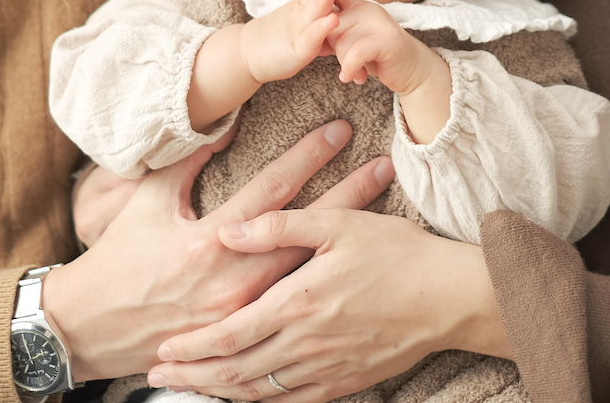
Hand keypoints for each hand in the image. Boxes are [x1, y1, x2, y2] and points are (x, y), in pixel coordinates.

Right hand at [40, 121, 395, 380]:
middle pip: (307, 232)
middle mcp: (233, 277)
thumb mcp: (150, 201)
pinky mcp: (242, 338)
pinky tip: (350, 272)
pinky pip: (292, 311)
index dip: (308, 156)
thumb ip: (188, 162)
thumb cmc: (119, 259)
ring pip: (309, 271)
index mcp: (210, 239)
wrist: (90, 326)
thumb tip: (223, 124)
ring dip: (346, 242)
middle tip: (384, 166)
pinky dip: (321, 287)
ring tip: (383, 217)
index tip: (339, 131)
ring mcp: (242, 313)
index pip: (272, 189)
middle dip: (348, 196)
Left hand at [145, 208, 511, 402]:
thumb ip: (277, 226)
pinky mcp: (346, 381)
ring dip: (220, 391)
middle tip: (157, 377)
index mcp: (298, 302)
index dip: (193, 345)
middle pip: (235, 370)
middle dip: (192, 375)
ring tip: (190, 388)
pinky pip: (293, 402)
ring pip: (260, 391)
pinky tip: (246, 396)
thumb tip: (228, 229)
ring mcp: (327, 368)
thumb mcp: (336, 225)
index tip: (163, 349)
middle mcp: (307, 343)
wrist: (452, 297)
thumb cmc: (397, 253)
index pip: (231, 333)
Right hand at [239, 0, 365, 83]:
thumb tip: (340, 19)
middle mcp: (302, 8)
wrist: (248, 56)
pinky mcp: (298, 47)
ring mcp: (299, 25)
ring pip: (318, 3)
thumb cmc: (278, 40)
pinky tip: (334, 19)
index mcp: (304, 2)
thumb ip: (322, 20)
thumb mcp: (303, 25)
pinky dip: (322, 26)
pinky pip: (311, 35)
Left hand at [326, 0, 438, 94]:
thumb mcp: (354, 37)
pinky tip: (353, 77)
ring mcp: (379, 22)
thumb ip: (337, 26)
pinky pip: (356, 52)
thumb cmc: (377, 54)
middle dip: (332, 47)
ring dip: (343, 61)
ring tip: (353, 70)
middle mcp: (368, 8)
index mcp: (358, 5)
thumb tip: (312, 19)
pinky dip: (350, 68)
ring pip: (341, 39)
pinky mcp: (387, 39)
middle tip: (345, 60)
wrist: (411, 71)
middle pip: (331, 23)